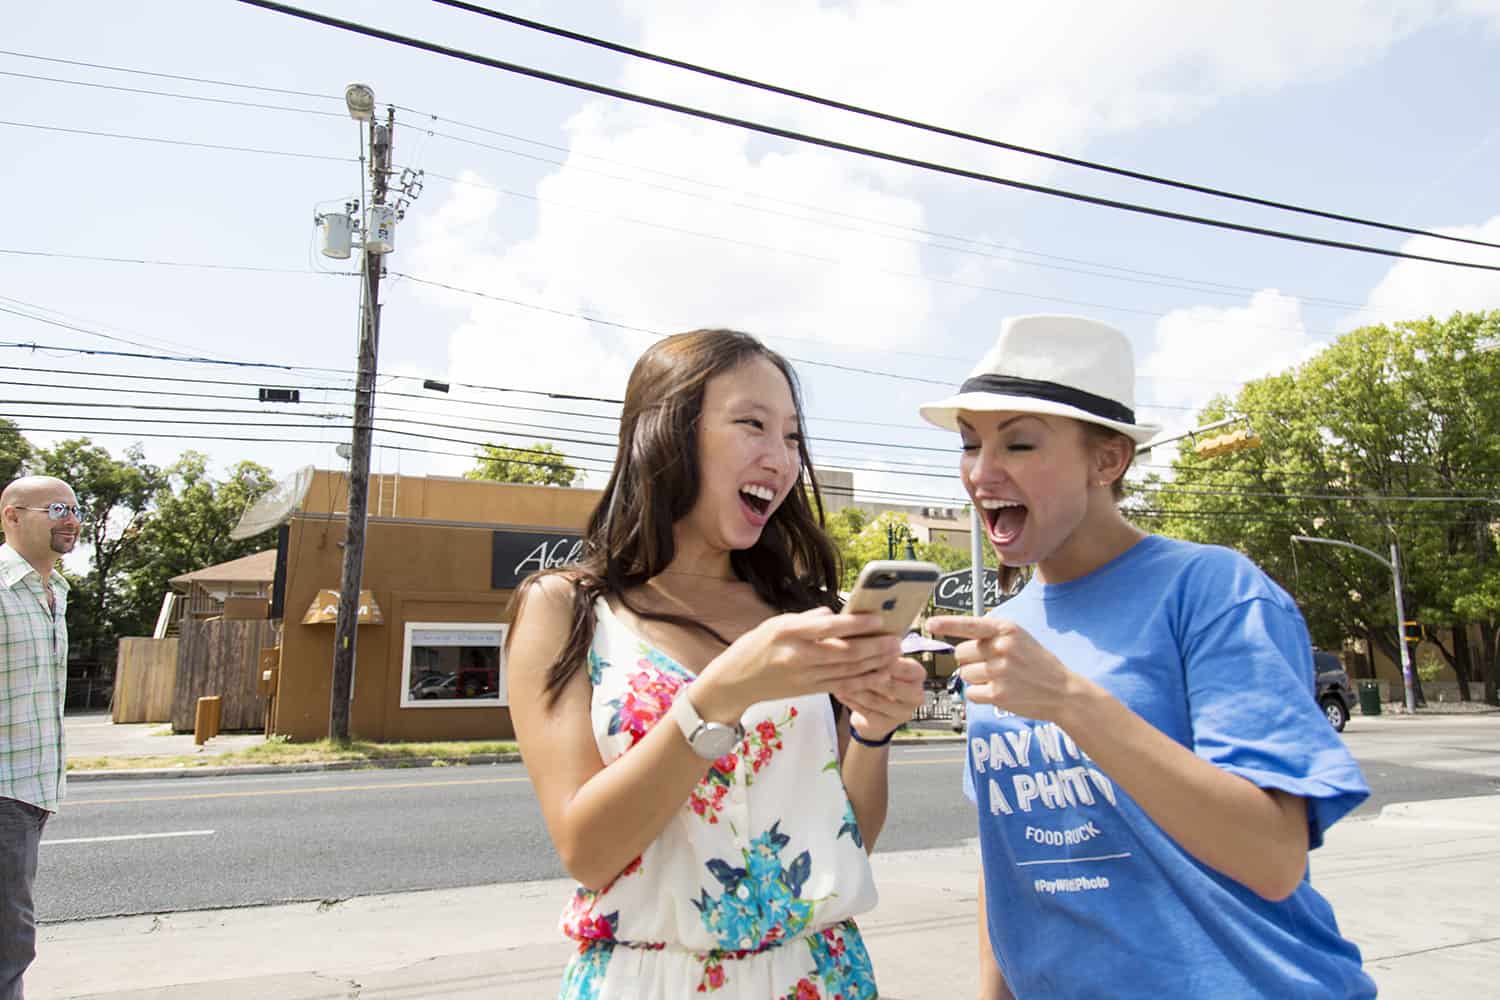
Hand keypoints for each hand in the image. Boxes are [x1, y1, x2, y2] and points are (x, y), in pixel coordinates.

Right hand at [693, 608, 899, 721]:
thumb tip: (835, 614)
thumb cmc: (755, 647)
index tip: (878, 619)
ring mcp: (803, 676)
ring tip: (894, 654)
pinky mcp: (808, 691)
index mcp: (787, 632)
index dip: (856, 625)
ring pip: (847, 671)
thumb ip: (807, 618)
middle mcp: (797, 656)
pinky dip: (863, 680)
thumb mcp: (775, 623)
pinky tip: (879, 674)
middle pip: (844, 653)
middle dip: (874, 647)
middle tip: (896, 639)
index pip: (827, 627)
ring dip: (875, 664)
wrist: (734, 682)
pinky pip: (841, 685)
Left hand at [836, 656, 926, 741]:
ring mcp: (902, 713)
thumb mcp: (886, 662)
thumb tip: (867, 642)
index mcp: (918, 675)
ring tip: (839, 678)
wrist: (879, 711)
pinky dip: (850, 701)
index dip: (885, 661)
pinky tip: (839, 692)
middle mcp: (916, 696)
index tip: (866, 654)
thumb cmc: (881, 677)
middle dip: (868, 676)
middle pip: (890, 686)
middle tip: (848, 666)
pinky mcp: (885, 725)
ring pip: (874, 699)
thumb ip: (880, 653)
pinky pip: (865, 711)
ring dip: (854, 688)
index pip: (905, 667)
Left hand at [926, 616, 1090, 724]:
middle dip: (969, 660)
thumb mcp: (1020, 637)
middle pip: (960, 653)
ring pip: (964, 674)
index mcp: (1006, 629)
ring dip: (975, 678)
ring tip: (998, 678)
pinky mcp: (998, 694)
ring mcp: (1000, 671)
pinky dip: (980, 694)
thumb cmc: (1038, 663)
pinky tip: (998, 691)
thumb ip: (993, 632)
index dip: (946, 624)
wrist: (1063, 691)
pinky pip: (971, 693)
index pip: (969, 624)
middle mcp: (1002, 647)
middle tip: (990, 664)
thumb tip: (963, 628)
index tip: (929, 624)